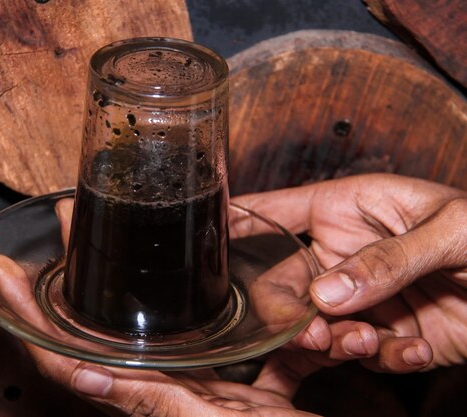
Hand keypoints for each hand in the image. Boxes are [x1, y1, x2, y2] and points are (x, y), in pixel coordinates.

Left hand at [0, 252, 319, 416]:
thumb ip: (148, 402)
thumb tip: (83, 377)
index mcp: (138, 392)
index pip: (61, 355)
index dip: (25, 316)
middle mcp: (150, 378)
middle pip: (92, 321)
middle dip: (71, 266)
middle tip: (64, 218)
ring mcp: (179, 369)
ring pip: (129, 313)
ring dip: (108, 268)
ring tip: (98, 225)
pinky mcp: (211, 362)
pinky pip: (173, 322)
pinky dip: (155, 289)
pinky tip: (164, 259)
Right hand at [232, 173, 466, 374]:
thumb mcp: (452, 229)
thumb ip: (388, 259)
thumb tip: (327, 293)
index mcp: (348, 209)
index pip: (275, 210)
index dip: (236, 223)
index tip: (202, 243)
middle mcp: (344, 254)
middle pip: (283, 285)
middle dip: (290, 313)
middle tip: (314, 332)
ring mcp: (362, 297)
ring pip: (313, 326)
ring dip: (332, 342)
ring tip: (365, 342)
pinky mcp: (383, 334)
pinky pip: (356, 354)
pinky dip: (378, 359)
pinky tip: (410, 349)